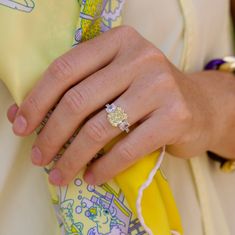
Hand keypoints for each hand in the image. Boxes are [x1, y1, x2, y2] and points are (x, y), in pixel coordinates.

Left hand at [8, 26, 232, 185]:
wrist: (199, 106)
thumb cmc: (149, 94)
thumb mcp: (112, 83)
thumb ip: (74, 92)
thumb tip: (20, 114)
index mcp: (119, 42)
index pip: (65, 68)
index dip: (37, 101)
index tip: (21, 127)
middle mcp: (141, 57)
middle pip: (78, 100)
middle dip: (51, 135)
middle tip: (40, 158)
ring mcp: (160, 86)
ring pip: (99, 128)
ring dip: (73, 157)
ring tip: (61, 174)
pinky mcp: (175, 116)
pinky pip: (127, 148)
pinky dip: (104, 167)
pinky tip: (92, 176)